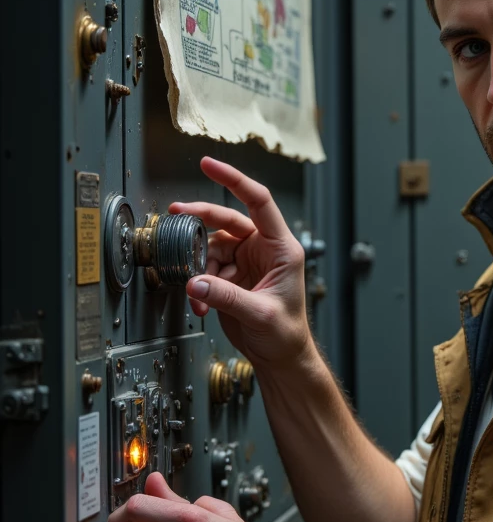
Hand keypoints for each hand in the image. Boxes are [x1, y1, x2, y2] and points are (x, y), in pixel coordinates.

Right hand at [169, 156, 311, 370]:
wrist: (280, 357)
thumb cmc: (285, 334)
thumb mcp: (259, 314)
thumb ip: (226, 297)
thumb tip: (196, 282)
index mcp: (281, 248)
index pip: (259, 201)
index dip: (234, 180)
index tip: (209, 164)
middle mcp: (263, 249)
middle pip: (227, 220)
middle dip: (200, 219)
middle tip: (177, 214)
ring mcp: (246, 262)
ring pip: (211, 247)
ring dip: (198, 267)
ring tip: (198, 291)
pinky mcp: (231, 277)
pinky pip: (206, 270)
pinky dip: (199, 285)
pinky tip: (202, 303)